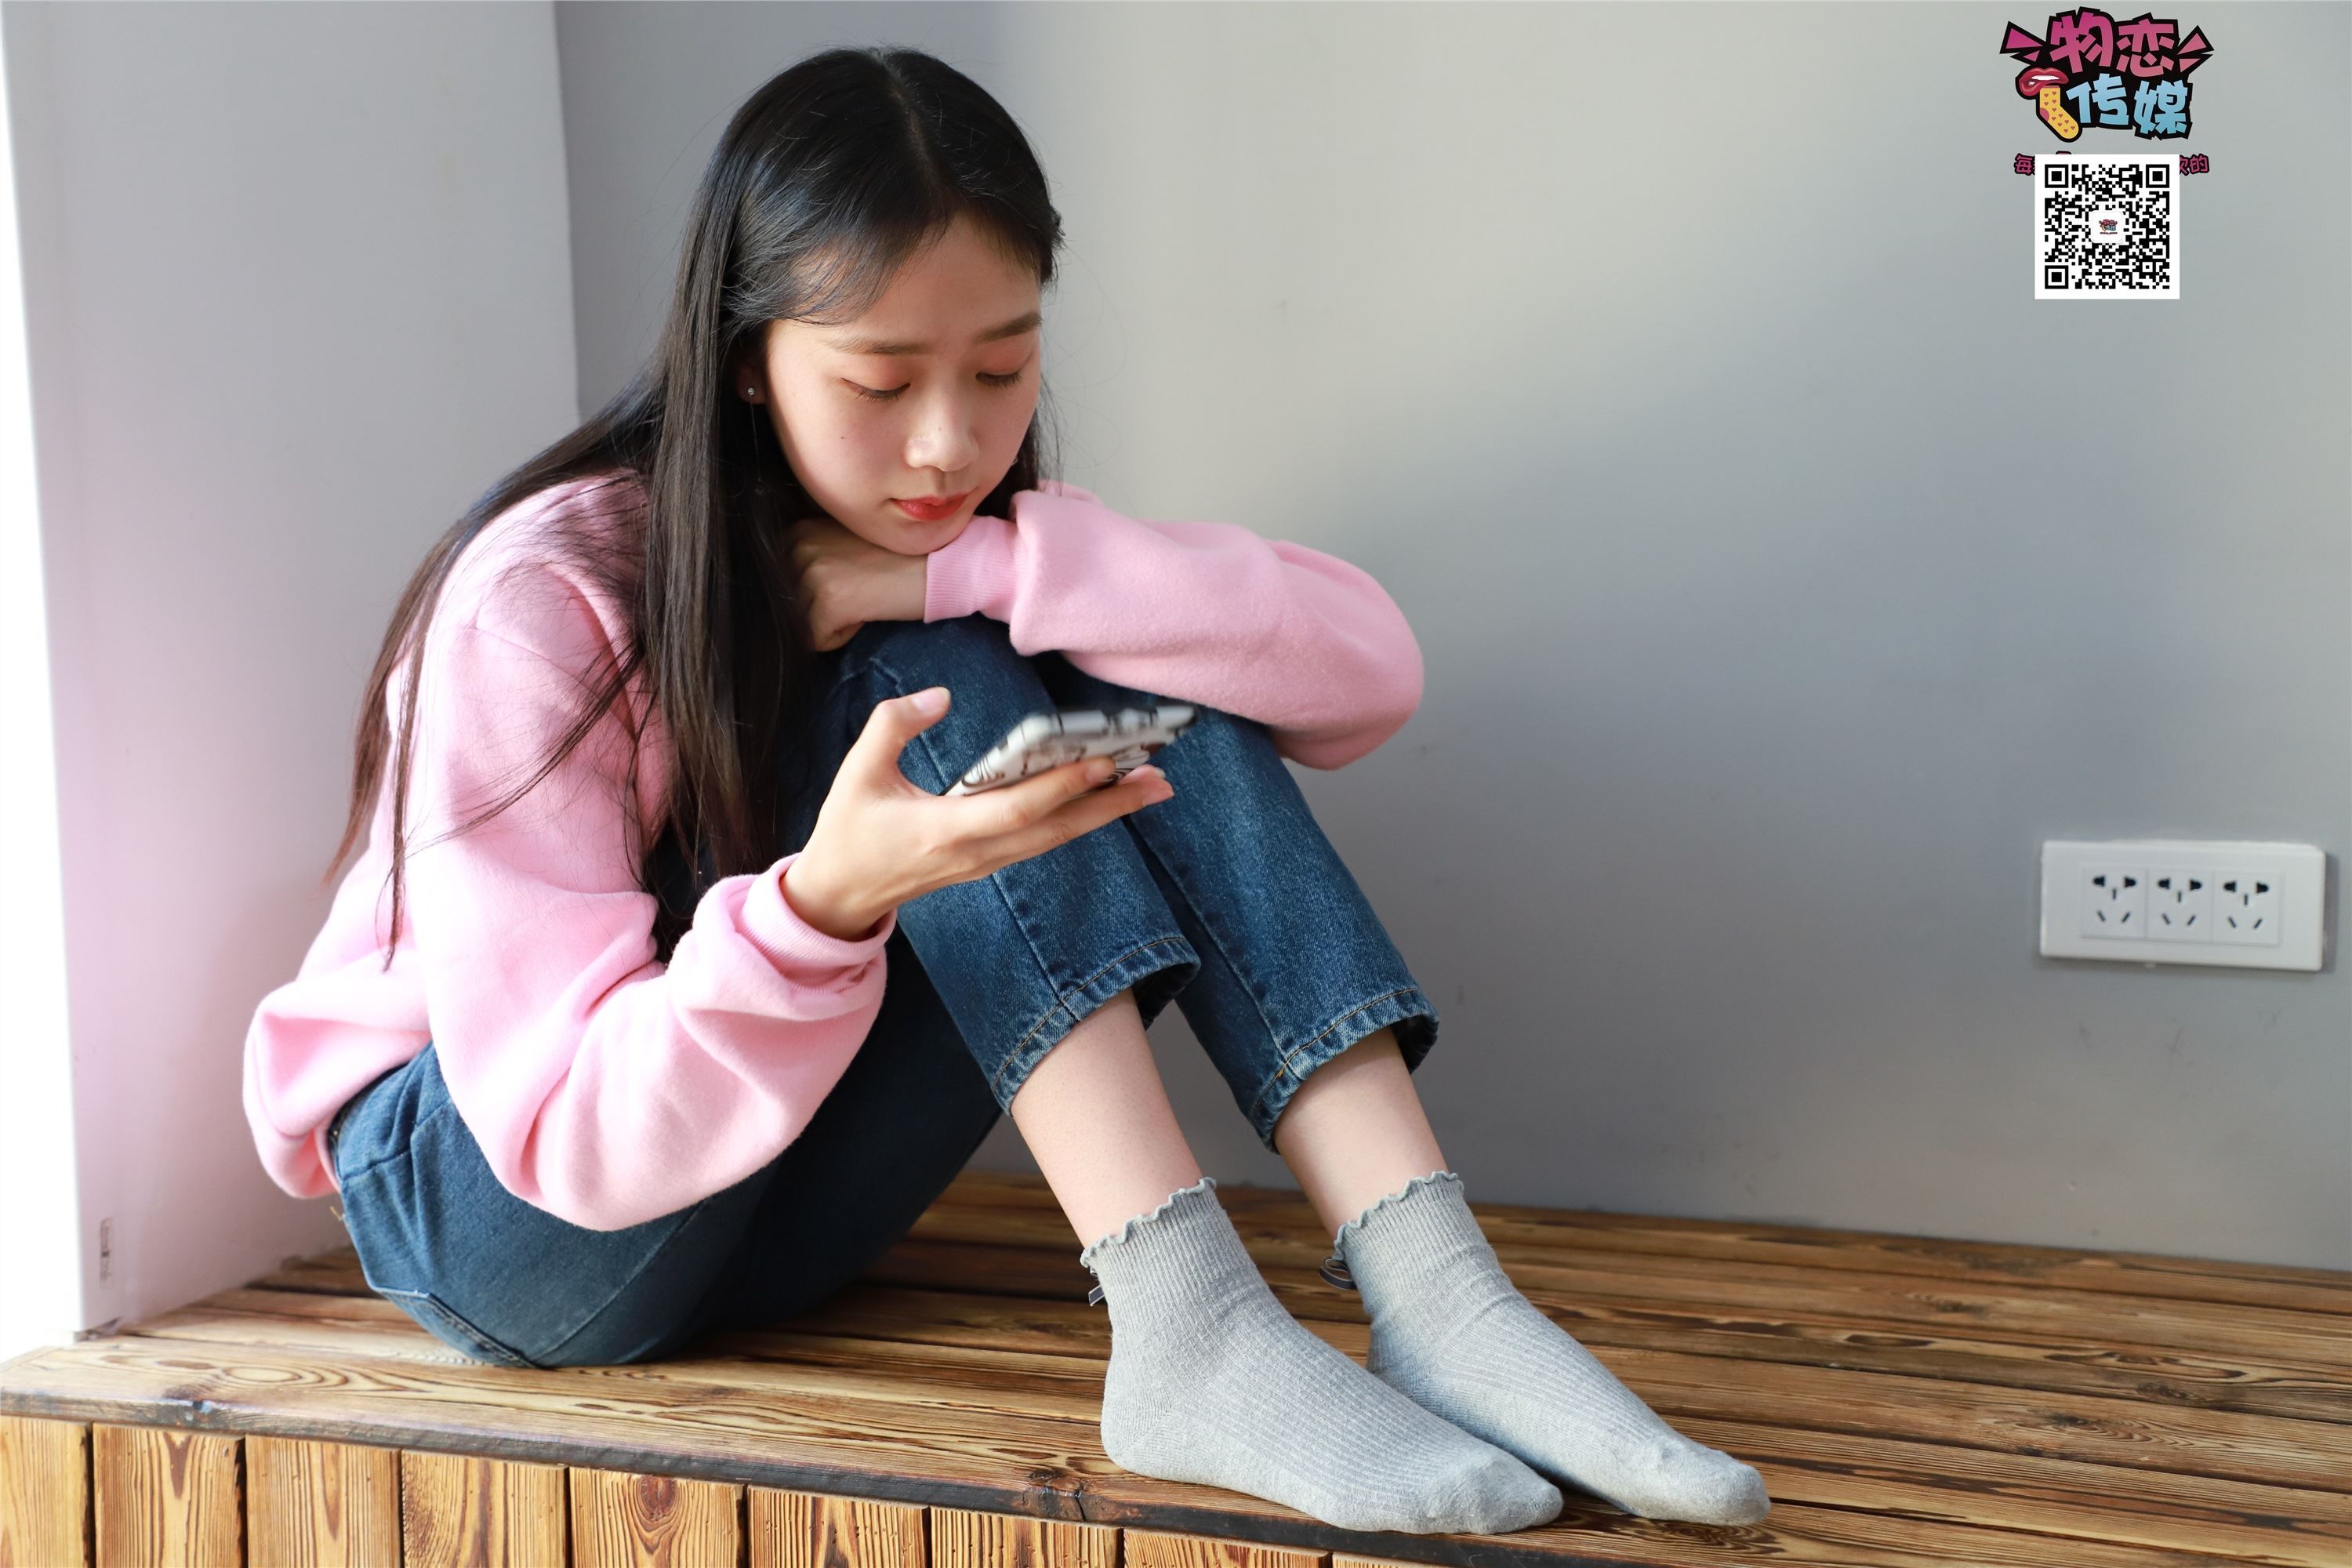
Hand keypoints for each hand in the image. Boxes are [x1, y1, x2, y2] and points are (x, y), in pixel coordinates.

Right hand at [781, 687, 1175, 939]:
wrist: (838, 896)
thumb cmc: (848, 831)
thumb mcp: (857, 770)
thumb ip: (895, 724)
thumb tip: (943, 697)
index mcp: (945, 829)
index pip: (1018, 807)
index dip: (1063, 785)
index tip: (1105, 761)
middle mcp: (977, 852)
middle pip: (1057, 829)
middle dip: (1111, 804)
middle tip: (1160, 777)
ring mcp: (986, 863)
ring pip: (1057, 838)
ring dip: (1106, 812)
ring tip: (1151, 784)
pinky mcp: (989, 862)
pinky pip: (1044, 840)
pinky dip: (1079, 818)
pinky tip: (1106, 799)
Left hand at [787, 513, 927, 650]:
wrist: (940, 565)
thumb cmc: (896, 559)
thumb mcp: (843, 543)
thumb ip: (811, 555)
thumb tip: (780, 594)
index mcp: (798, 531)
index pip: (782, 586)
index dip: (816, 593)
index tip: (851, 578)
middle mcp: (799, 546)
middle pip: (789, 606)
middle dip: (821, 610)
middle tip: (861, 589)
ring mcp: (812, 572)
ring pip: (802, 624)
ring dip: (833, 623)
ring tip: (864, 598)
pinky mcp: (828, 601)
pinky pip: (817, 640)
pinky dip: (842, 637)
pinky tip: (866, 612)